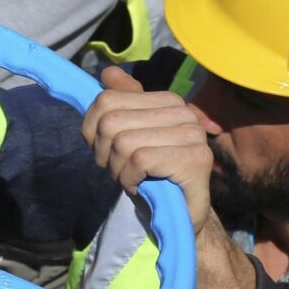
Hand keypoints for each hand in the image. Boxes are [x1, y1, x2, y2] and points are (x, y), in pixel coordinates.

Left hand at [83, 66, 218, 237]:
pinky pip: (140, 161)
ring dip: (118, 170)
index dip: (93, 131)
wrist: (177, 216)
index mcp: (167, 100)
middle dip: (105, 154)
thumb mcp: (126, 138)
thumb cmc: (149, 176)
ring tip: (133, 178)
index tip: (107, 151)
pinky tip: (142, 187)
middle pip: (111, 122)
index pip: (106, 100)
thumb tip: (108, 72)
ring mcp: (193, 135)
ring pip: (124, 143)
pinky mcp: (195, 160)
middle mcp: (183, 112)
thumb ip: (120, 105)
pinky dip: (131, 180)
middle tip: (121, 169)